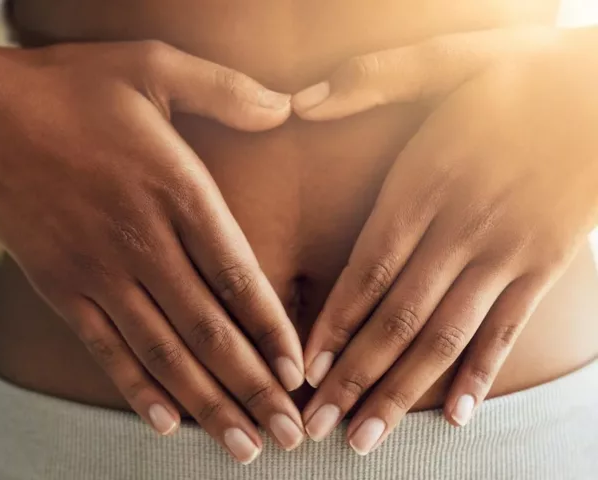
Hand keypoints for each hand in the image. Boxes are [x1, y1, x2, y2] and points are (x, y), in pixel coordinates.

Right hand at [0, 39, 304, 461]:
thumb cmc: (71, 86)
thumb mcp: (153, 67)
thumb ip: (226, 89)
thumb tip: (287, 106)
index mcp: (175, 189)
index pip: (238, 276)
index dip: (272, 330)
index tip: (300, 373)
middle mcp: (141, 241)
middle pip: (208, 330)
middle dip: (253, 388)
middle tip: (289, 435)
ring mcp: (97, 270)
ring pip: (163, 353)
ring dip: (207, 405)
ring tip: (243, 446)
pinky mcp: (61, 285)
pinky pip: (105, 349)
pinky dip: (138, 389)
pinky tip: (167, 424)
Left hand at [292, 27, 597, 452]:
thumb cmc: (526, 74)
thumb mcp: (448, 59)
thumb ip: (373, 78)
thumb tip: (302, 102)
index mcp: (426, 183)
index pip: (367, 270)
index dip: (331, 324)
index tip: (301, 370)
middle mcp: (461, 229)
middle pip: (396, 318)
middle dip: (351, 378)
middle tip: (314, 426)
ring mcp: (506, 254)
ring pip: (443, 337)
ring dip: (400, 392)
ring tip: (364, 438)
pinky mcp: (544, 266)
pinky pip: (506, 331)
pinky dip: (478, 374)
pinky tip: (452, 415)